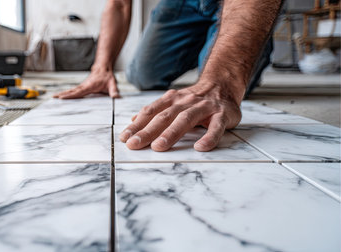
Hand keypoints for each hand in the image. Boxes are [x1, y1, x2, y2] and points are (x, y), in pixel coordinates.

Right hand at [53, 67, 119, 98]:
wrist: (103, 68)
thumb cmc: (107, 76)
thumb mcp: (112, 83)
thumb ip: (114, 90)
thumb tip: (116, 97)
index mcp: (89, 86)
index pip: (78, 92)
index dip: (70, 95)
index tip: (62, 98)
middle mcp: (84, 86)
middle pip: (71, 91)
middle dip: (62, 94)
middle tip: (53, 98)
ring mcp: (82, 86)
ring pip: (71, 91)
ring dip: (62, 94)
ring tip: (53, 98)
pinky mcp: (82, 87)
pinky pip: (73, 91)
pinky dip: (66, 93)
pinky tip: (61, 96)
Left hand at [119, 81, 242, 151]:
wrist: (223, 85)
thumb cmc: (195, 100)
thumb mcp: (173, 102)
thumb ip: (155, 111)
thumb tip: (133, 121)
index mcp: (172, 100)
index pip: (151, 112)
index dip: (137, 125)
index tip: (124, 138)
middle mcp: (186, 102)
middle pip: (164, 117)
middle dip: (147, 131)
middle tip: (134, 145)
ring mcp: (204, 107)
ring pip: (186, 119)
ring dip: (171, 133)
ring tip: (158, 147)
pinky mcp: (222, 114)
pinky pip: (216, 127)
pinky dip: (209, 137)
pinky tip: (200, 147)